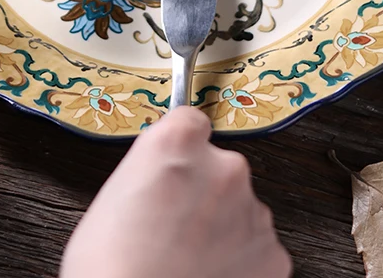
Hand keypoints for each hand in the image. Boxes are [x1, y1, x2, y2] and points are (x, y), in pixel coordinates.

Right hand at [61, 106, 291, 277]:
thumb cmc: (110, 265)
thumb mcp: (117, 190)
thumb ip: (155, 166)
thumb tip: (171, 172)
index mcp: (178, 141)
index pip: (191, 119)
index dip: (180, 147)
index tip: (175, 165)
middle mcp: (224, 165)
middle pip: (220, 165)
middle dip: (204, 190)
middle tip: (174, 225)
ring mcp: (252, 210)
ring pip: (240, 207)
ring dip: (223, 225)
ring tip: (187, 257)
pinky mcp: (272, 254)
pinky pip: (257, 245)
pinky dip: (240, 259)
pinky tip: (208, 274)